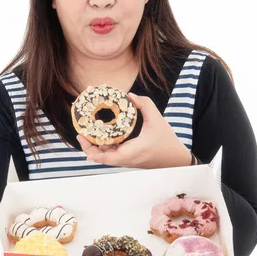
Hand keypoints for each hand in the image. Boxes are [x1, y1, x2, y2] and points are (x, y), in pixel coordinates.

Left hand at [77, 92, 191, 168]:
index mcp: (131, 152)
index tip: (82, 138)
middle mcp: (125, 159)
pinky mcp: (127, 159)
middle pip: (101, 158)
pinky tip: (99, 136)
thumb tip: (130, 95)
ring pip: (105, 157)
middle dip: (88, 147)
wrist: (176, 160)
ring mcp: (126, 160)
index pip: (107, 157)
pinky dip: (103, 147)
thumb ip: (145, 104)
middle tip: (80, 133)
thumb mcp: (157, 119)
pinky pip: (111, 155)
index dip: (92, 150)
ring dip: (95, 147)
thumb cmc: (166, 141)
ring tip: (86, 133)